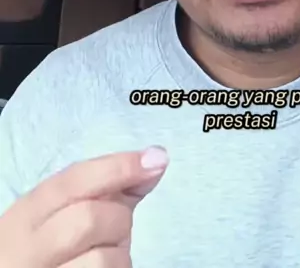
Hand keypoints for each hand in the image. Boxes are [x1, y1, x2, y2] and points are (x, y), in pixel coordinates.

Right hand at [0, 146, 167, 266]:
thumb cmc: (53, 248)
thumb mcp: (63, 213)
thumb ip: (107, 187)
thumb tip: (155, 159)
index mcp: (26, 215)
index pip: (72, 181)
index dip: (118, 168)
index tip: (155, 161)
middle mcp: (28, 249)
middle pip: (91, 218)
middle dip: (118, 219)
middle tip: (114, 231)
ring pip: (103, 259)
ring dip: (119, 254)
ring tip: (103, 254)